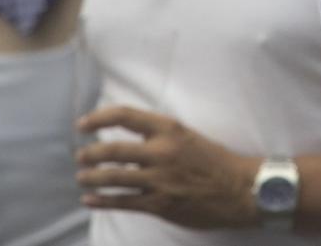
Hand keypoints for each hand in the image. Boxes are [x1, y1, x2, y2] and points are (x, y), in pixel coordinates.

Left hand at [75, 107, 262, 229]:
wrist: (240, 189)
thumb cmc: (215, 161)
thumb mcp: (189, 136)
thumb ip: (161, 136)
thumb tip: (129, 136)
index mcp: (170, 130)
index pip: (125, 116)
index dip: (99, 118)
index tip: (82, 124)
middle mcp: (162, 152)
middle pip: (112, 150)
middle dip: (89, 154)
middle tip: (81, 156)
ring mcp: (160, 180)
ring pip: (113, 177)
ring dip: (90, 178)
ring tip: (82, 178)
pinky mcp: (160, 204)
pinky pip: (122, 202)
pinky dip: (101, 201)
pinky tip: (90, 200)